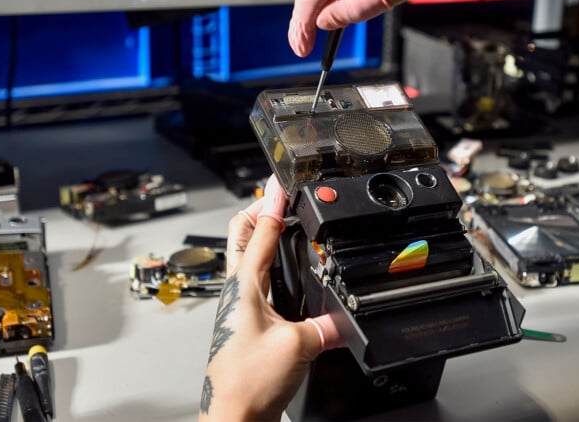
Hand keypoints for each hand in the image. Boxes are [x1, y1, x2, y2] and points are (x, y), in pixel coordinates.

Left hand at [200, 176, 341, 420]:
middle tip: (276, 193)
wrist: (233, 418)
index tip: (281, 180)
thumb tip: (345, 321)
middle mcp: (237, 291)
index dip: (274, 202)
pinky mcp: (245, 321)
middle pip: (241, 235)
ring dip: (261, 233)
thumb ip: (326, 328)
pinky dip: (268, 262)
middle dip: (259, 209)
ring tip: (280, 220)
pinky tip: (283, 271)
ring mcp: (238, 306)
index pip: (262, 232)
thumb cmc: (247, 384)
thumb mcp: (297, 347)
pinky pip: (255, 280)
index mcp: (245, 286)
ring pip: (245, 255)